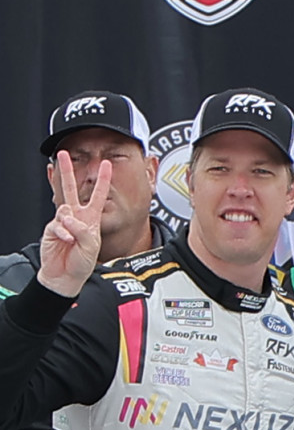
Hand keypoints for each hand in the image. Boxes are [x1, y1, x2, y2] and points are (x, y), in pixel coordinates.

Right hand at [36, 150, 110, 297]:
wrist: (65, 276)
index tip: (106, 164)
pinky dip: (62, 233)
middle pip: (71, 189)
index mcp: (91, 218)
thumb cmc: (82, 262)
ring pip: (63, 208)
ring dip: (70, 225)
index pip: (97, 195)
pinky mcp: (51, 228)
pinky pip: (57, 224)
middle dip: (67, 170)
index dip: (102, 180)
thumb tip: (69, 218)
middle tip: (62, 154)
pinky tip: (65, 241)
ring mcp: (63, 222)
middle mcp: (77, 217)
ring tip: (72, 239)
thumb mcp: (92, 245)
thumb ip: (83, 230)